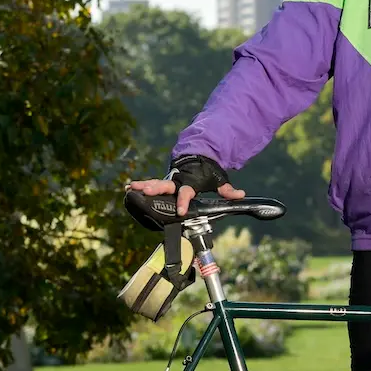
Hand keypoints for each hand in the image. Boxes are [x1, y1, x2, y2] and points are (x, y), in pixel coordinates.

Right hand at [125, 177, 245, 215]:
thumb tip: (242, 195)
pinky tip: (128, 188)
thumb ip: (228, 190)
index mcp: (190, 183)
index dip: (183, 202)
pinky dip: (139, 185)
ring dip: (142, 185)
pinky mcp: (164, 182)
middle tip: (145, 191)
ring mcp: (169, 180)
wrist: (198, 158)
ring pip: (155, 183)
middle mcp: (177, 181)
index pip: (186, 193)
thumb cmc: (208, 172)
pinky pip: (151, 184)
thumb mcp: (219, 181)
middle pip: (165, 186)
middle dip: (154, 188)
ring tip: (130, 188)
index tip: (180, 211)